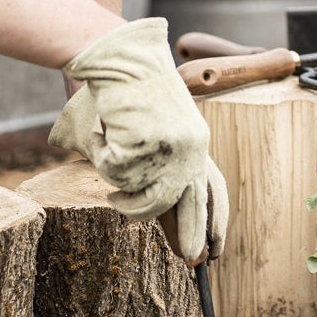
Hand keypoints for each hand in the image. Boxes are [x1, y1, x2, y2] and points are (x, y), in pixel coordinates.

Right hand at [50, 17, 227, 261]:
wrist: (118, 54)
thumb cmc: (128, 92)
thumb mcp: (156, 131)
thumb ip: (162, 168)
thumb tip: (161, 218)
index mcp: (198, 141)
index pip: (214, 189)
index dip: (215, 221)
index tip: (215, 250)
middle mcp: (192, 146)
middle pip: (190, 205)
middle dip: (190, 236)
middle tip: (191, 262)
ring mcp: (169, 146)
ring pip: (145, 195)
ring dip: (122, 193)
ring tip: (111, 181)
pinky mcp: (145, 142)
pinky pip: (115, 173)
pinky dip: (100, 156)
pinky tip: (100, 134)